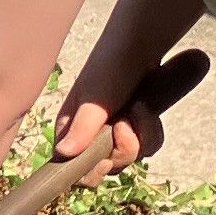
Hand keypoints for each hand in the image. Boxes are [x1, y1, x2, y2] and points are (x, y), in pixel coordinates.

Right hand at [55, 42, 210, 172]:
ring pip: (130, 157)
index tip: (105, 160)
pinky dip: (152, 132)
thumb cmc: (111, 65)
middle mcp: (90, 135)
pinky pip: (147, 146)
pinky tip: (148, 109)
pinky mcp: (135, 128)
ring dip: (141, 136)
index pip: (73, 168)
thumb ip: (82, 127)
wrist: (142, 44)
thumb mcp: (95, 98)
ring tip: (140, 107)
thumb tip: (63, 154)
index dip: (91, 170)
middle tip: (126, 125)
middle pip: (107, 167)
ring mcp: (114, 132)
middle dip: (123, 149)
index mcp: (71, 130)